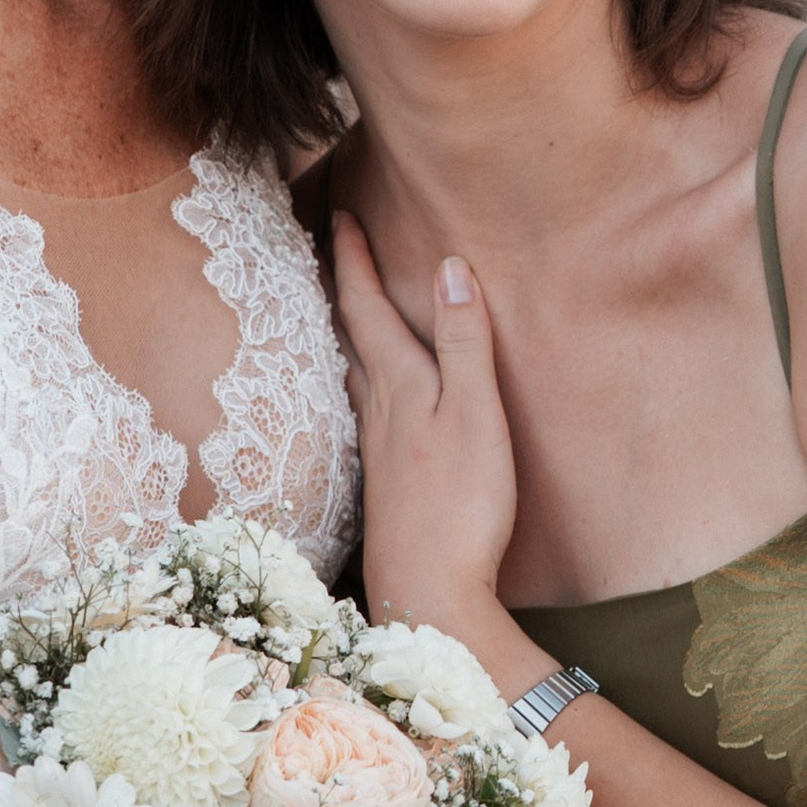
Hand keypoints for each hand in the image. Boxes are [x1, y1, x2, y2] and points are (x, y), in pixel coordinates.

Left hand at [332, 216, 516, 640]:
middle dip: (342, 285)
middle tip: (330, 244)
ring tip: (345, 310)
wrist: (430, 595)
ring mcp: (376, 450)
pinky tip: (368, 400)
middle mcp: (377, 412)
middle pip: (350, 335)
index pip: (366, 307)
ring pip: (353, 374)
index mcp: (399, 386)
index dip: (353, 257)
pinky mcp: (384, 482)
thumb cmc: (461, 506)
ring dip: (347, 333)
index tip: (339, 212)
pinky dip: (362, 382)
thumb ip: (463, 343)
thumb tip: (449, 267)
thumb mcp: (476, 415)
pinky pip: (365, 411)